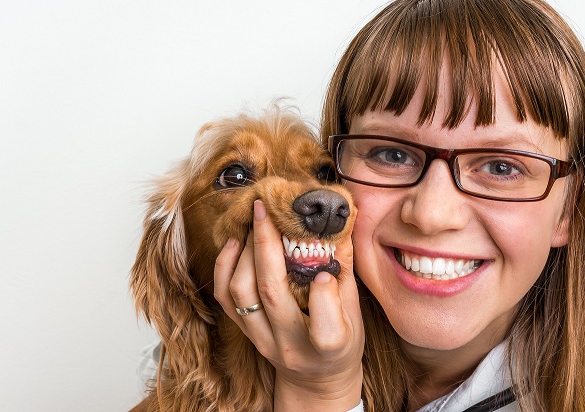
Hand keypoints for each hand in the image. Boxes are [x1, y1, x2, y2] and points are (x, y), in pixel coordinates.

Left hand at [214, 200, 363, 411]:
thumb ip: (345, 270)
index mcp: (329, 347)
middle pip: (270, 294)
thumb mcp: (355, 313)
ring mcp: (263, 340)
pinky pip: (225, 298)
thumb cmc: (341, 343)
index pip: (326, 329)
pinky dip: (225, 266)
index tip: (326, 271)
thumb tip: (340, 224)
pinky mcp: (245, 334)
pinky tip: (236, 244)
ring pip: (241, 293)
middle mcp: (290, 345)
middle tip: (266, 210)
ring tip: (254, 223)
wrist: (315, 379)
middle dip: (265, 245)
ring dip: (244, 252)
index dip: (324, 297)